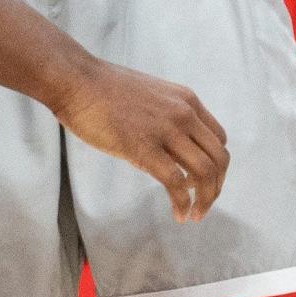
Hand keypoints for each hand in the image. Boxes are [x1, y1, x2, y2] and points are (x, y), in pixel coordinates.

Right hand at [55, 62, 228, 222]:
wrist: (77, 81)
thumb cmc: (104, 89)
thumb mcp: (150, 97)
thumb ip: (166, 120)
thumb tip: (170, 154)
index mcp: (186, 100)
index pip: (218, 139)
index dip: (216, 165)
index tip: (202, 182)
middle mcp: (184, 113)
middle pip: (218, 159)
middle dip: (215, 187)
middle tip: (202, 205)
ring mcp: (166, 130)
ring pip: (204, 172)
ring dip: (204, 200)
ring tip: (193, 215)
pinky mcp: (145, 147)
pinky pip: (176, 182)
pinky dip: (182, 204)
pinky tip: (178, 214)